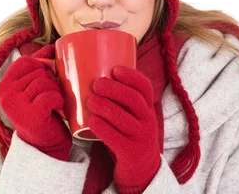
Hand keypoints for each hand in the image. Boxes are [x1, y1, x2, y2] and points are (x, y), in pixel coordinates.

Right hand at [0, 45, 71, 160]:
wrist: (45, 144)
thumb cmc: (41, 112)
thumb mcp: (35, 88)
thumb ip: (39, 66)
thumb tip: (50, 46)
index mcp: (4, 84)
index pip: (27, 61)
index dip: (42, 67)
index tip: (44, 83)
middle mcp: (5, 93)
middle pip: (38, 71)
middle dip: (50, 81)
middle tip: (49, 97)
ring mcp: (16, 104)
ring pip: (45, 82)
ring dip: (55, 92)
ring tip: (52, 104)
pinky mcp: (31, 114)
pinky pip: (51, 95)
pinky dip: (59, 101)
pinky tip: (56, 109)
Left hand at [88, 66, 160, 193]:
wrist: (142, 168)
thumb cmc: (131, 134)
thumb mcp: (135, 116)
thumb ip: (123, 100)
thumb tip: (96, 73)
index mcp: (148, 107)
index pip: (145, 87)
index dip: (131, 76)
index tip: (114, 69)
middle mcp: (147, 120)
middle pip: (133, 99)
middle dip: (113, 89)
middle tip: (96, 84)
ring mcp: (140, 136)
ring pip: (123, 118)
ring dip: (105, 106)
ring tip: (90, 101)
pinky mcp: (130, 152)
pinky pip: (115, 138)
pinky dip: (102, 128)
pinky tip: (92, 121)